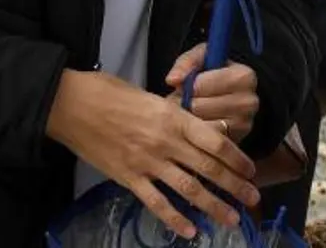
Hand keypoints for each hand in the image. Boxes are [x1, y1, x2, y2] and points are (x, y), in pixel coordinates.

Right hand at [46, 70, 259, 239]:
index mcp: (175, 118)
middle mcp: (166, 142)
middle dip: (234, 186)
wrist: (72, 105)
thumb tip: (207, 130)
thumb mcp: (154, 98)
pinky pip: (156, 203)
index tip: (251, 170)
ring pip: (188, 189)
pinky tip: (190, 231)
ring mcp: (147, 162)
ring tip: (231, 219)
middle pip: (209, 168)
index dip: (238, 159)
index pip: (217, 142)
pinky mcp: (127, 178)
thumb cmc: (112, 94)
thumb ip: (180, 116)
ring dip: (213, 206)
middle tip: (253, 198)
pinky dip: (175, 219)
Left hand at [164, 44, 259, 142]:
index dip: (190, 85)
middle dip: (187, 104)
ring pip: (200, 126)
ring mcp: (243, 125)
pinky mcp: (235, 142)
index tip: (190, 84)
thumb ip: (187, 63)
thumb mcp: (202, 59)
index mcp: (244, 76)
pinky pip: (204, 144)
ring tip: (190, 113)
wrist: (228, 97)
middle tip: (186, 101)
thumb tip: (172, 80)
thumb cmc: (212, 75)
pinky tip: (196, 126)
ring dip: (189, 121)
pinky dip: (195, 136)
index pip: (203, 84)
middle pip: (200, 106)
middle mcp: (249, 102)